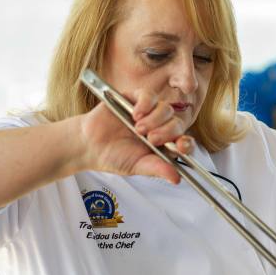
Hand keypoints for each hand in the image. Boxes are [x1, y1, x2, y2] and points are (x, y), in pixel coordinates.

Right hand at [77, 88, 194, 183]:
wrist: (89, 145)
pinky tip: (135, 114)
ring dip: (154, 119)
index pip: (183, 141)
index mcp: (163, 144)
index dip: (186, 143)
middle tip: (151, 139)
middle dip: (167, 131)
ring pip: (165, 109)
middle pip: (177, 123)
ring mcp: (149, 112)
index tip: (181, 146)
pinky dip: (145, 104)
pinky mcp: (135, 98)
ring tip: (137, 129)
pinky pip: (149, 95)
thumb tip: (177, 179)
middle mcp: (159, 127)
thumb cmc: (114, 157)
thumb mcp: (137, 166)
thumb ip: (157, 169)